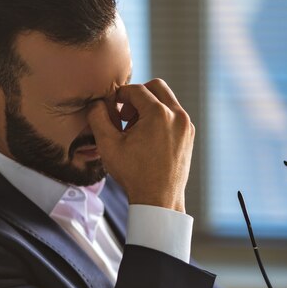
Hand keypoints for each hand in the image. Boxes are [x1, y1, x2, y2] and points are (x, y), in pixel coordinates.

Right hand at [87, 79, 194, 212]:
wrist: (159, 200)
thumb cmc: (133, 174)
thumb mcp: (108, 145)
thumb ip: (98, 117)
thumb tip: (97, 103)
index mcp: (159, 114)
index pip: (136, 90)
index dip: (120, 95)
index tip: (112, 108)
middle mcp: (178, 116)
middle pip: (156, 87)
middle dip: (138, 96)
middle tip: (125, 115)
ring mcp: (186, 126)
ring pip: (166, 100)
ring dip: (149, 106)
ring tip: (134, 129)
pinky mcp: (189, 136)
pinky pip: (174, 115)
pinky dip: (160, 118)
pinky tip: (147, 138)